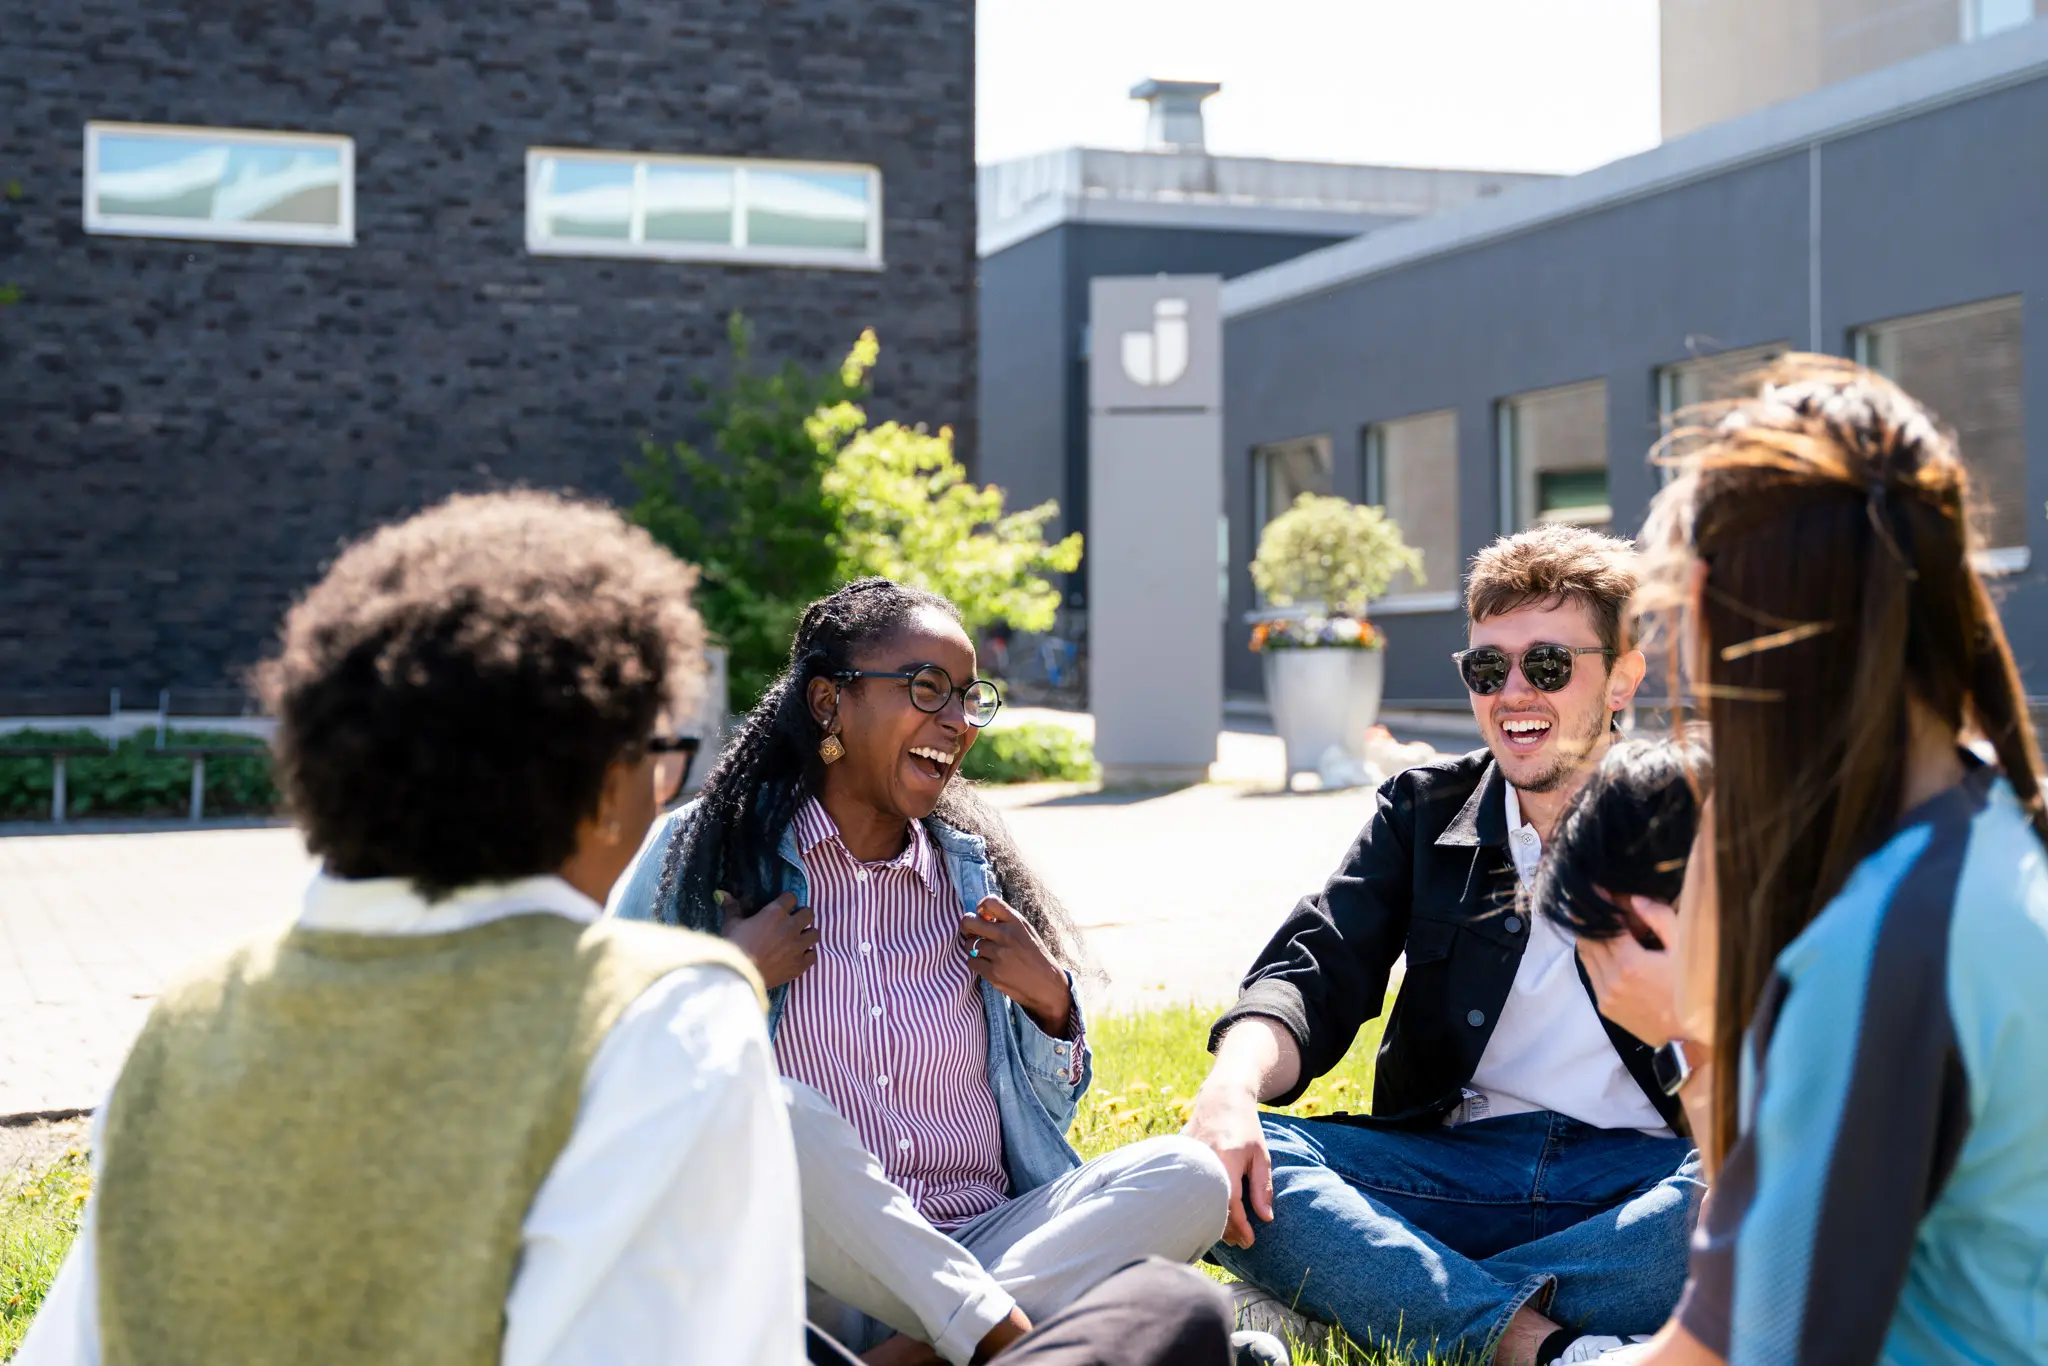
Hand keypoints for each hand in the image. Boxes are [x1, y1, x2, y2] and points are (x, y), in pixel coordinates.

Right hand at [719, 890, 817, 990]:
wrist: (739, 975)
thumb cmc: (733, 946)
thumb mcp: (731, 924)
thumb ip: (732, 907)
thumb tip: (723, 893)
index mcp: (776, 913)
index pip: (791, 897)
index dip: (787, 901)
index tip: (782, 906)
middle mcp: (791, 927)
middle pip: (809, 913)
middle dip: (802, 916)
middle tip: (792, 923)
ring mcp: (798, 946)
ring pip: (815, 933)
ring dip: (808, 934)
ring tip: (798, 939)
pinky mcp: (800, 965)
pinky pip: (814, 955)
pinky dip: (807, 954)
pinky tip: (798, 956)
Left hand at [959, 896, 1070, 1036]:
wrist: (1047, 985)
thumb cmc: (1035, 956)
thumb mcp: (1026, 932)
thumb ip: (1006, 922)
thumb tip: (981, 914)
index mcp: (1016, 922)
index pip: (989, 902)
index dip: (981, 908)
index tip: (982, 916)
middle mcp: (1006, 935)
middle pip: (969, 922)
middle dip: (966, 926)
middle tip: (971, 932)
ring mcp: (998, 954)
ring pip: (968, 944)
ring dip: (971, 947)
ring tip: (983, 951)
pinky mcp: (992, 972)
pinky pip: (970, 962)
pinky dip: (975, 963)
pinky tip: (985, 964)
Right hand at [1185, 1075, 1271, 1247]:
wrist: (1221, 1099)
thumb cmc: (1245, 1128)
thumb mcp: (1260, 1156)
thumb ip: (1262, 1187)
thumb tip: (1265, 1218)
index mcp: (1226, 1157)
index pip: (1230, 1202)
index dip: (1240, 1226)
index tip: (1249, 1240)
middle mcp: (1203, 1158)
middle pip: (1210, 1206)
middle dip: (1226, 1230)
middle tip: (1241, 1242)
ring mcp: (1187, 1158)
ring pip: (1196, 1201)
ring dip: (1213, 1220)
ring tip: (1230, 1233)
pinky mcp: (1179, 1158)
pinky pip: (1188, 1189)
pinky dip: (1201, 1204)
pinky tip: (1214, 1215)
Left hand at [1577, 896, 1684, 1046]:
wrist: (1693, 1039)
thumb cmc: (1695, 990)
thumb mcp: (1686, 949)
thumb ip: (1659, 919)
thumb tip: (1635, 899)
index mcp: (1629, 963)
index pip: (1604, 925)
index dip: (1600, 904)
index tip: (1597, 887)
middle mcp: (1611, 980)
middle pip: (1588, 939)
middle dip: (1591, 919)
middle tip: (1598, 902)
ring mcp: (1606, 996)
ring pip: (1586, 957)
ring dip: (1590, 937)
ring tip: (1603, 922)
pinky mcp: (1606, 1008)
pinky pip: (1591, 974)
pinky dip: (1594, 957)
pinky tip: (1608, 948)